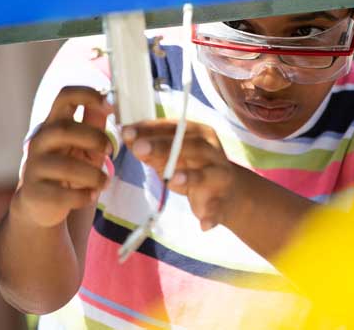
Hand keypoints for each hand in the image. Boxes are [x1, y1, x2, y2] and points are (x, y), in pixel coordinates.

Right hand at [12, 86, 112, 228]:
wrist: (42, 205)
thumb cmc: (69, 169)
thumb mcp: (85, 145)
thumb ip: (94, 124)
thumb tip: (109, 101)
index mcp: (54, 124)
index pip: (64, 97)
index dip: (87, 94)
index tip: (110, 106)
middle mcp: (40, 141)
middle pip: (64, 129)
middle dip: (94, 138)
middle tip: (109, 151)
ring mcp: (34, 166)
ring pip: (64, 165)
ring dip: (93, 174)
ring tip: (104, 182)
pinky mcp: (34, 192)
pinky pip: (61, 194)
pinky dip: (82, 196)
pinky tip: (91, 196)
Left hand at [122, 120, 238, 231]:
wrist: (227, 191)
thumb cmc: (193, 166)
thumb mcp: (172, 155)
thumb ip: (151, 147)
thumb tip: (126, 136)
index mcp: (200, 134)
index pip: (175, 127)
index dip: (151, 128)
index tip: (128, 132)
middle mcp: (212, 152)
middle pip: (190, 147)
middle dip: (163, 147)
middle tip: (139, 148)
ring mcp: (220, 176)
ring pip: (206, 175)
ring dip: (190, 178)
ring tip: (173, 180)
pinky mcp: (222, 201)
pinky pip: (217, 209)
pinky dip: (211, 216)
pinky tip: (203, 225)